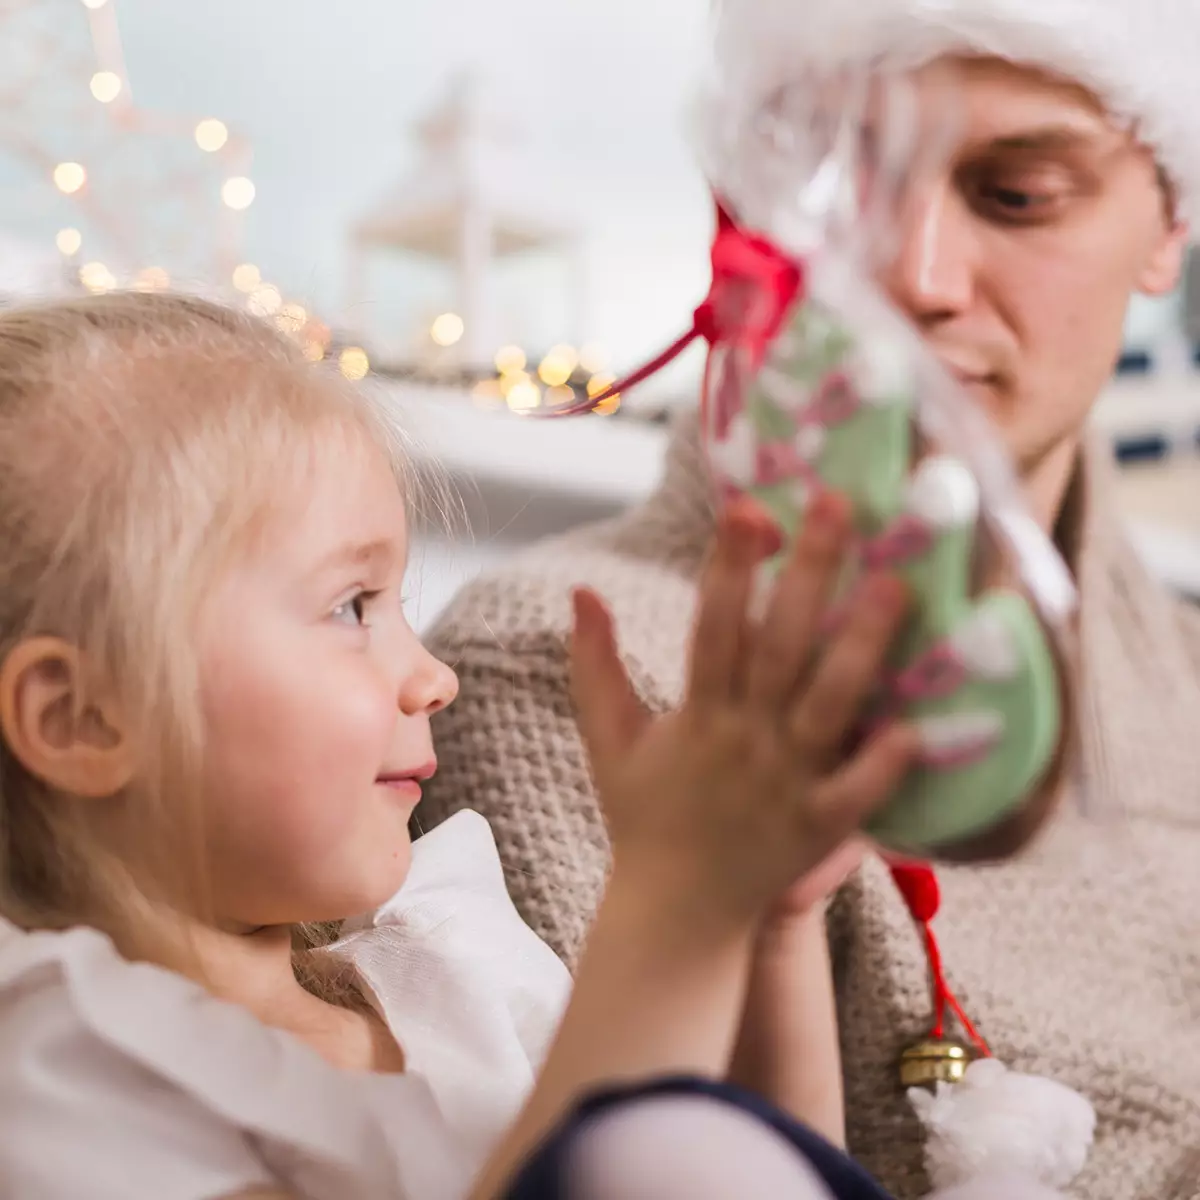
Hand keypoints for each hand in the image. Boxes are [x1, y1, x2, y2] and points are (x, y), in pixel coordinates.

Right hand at [569, 489, 918, 930]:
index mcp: (696, 715)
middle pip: (778, 647)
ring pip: (827, 705)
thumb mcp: (609, 739)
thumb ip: (595, 664)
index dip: (730, 566)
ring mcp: (785, 784)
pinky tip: (917, 723)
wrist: (674, 913)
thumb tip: (582, 591)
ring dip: (861, 646)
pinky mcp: (818, 827)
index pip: (713, 627)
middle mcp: (743, 740)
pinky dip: (882, 763)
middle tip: (841, 507)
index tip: (750, 507)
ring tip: (895, 586)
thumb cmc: (645, 816)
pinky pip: (856, 793)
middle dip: (809, 574)